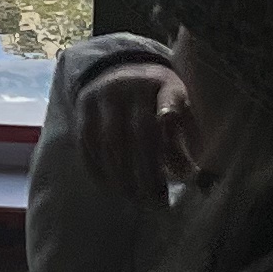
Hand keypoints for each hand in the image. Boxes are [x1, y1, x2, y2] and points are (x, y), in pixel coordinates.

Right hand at [75, 57, 200, 206]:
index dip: (169, 112)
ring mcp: (102, 96)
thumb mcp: (175, 108)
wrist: (118, 70)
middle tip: (156, 200)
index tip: (172, 133)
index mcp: (160, 83)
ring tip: (134, 199)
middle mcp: (129, 86)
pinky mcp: (82, 107)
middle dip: (147, 170)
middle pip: (138, 131)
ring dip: (121, 175)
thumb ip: (180, 139)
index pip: (167, 97)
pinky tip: (110, 188)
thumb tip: (190, 178)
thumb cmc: (156, 99)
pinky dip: (98, 168)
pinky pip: (86, 143)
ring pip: (109, 141)